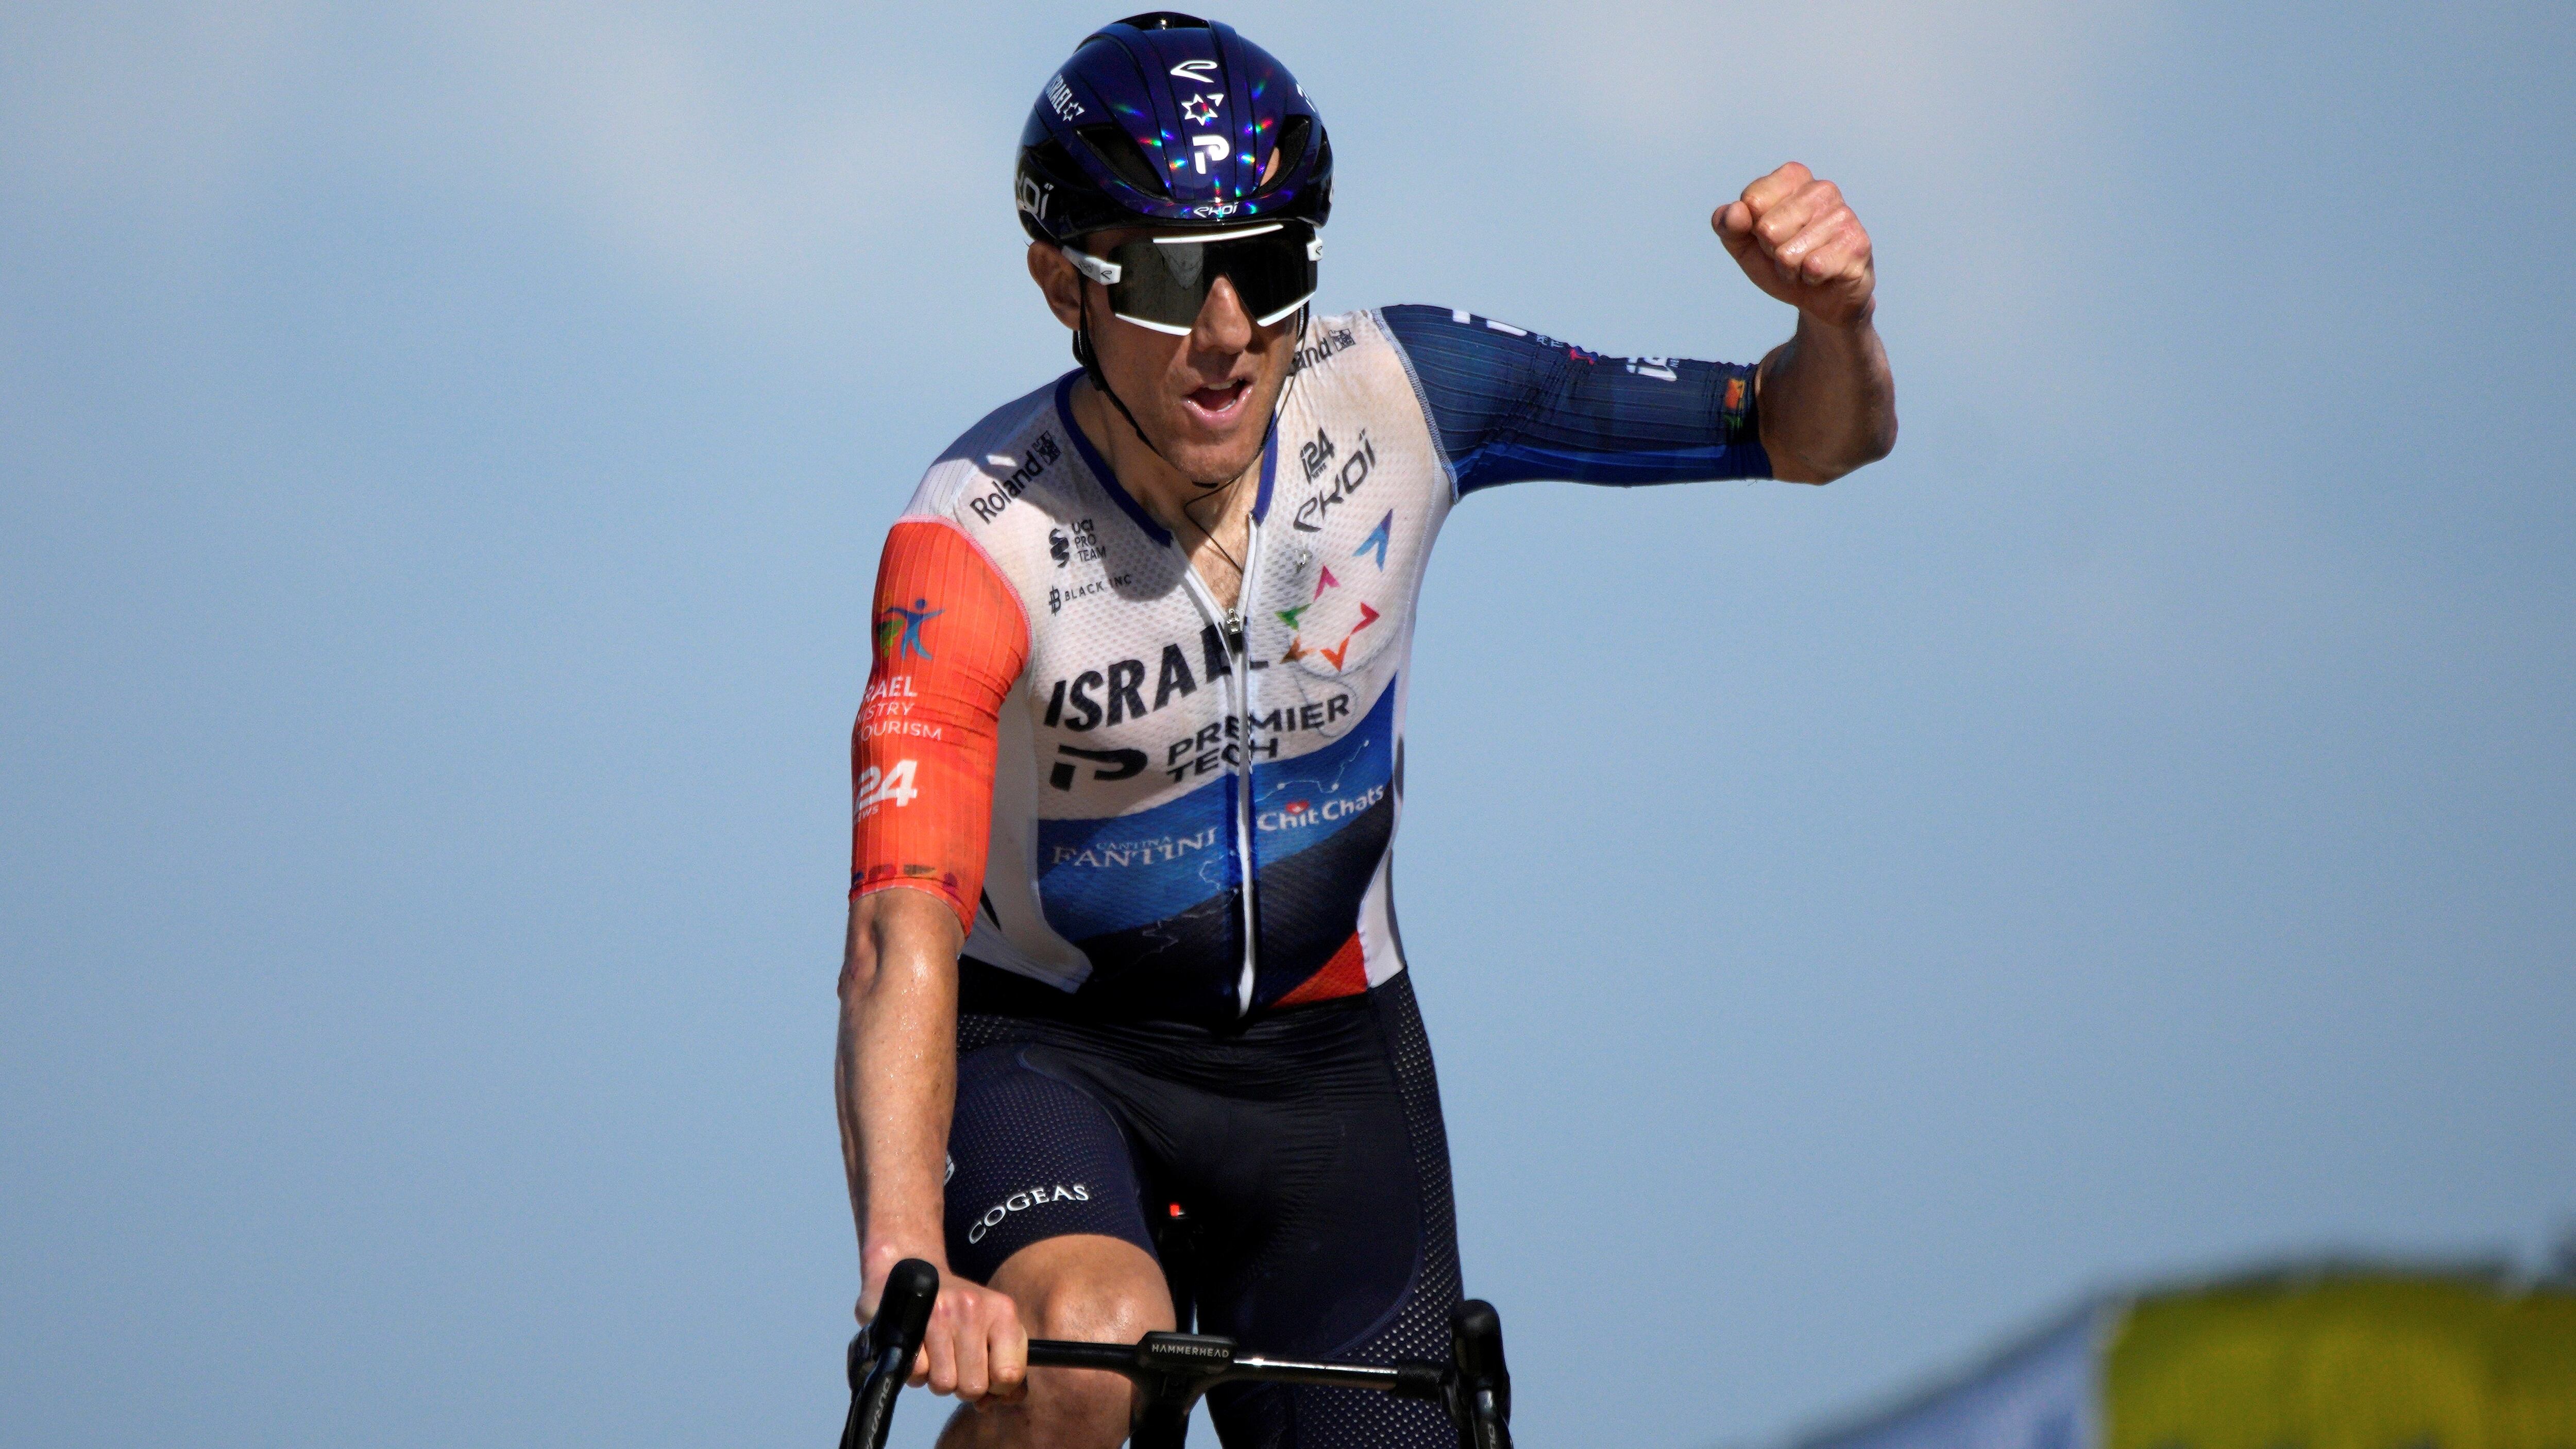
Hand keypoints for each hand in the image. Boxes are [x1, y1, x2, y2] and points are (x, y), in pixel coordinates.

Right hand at [859, 1261, 1029, 1407]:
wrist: (912, 1270)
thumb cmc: (959, 1311)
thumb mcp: (993, 1328)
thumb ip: (1008, 1366)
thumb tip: (1009, 1399)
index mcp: (1003, 1311)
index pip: (1009, 1375)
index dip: (996, 1389)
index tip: (986, 1375)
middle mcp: (973, 1308)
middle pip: (974, 1387)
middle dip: (963, 1386)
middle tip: (957, 1364)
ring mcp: (940, 1314)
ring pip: (943, 1385)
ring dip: (938, 1379)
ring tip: (938, 1355)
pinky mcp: (909, 1323)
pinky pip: (917, 1375)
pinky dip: (917, 1372)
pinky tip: (921, 1351)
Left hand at [1714, 162, 1875, 328]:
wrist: (1818, 299)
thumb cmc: (1781, 262)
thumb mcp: (1744, 245)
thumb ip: (1728, 225)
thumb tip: (1734, 212)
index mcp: (1794, 178)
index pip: (1752, 201)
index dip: (1752, 229)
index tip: (1768, 235)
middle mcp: (1822, 189)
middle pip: (1767, 229)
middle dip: (1771, 252)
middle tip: (1789, 254)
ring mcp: (1843, 215)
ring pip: (1788, 253)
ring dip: (1790, 269)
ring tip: (1805, 264)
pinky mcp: (1857, 244)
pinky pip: (1812, 267)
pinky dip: (1809, 279)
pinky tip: (1822, 274)